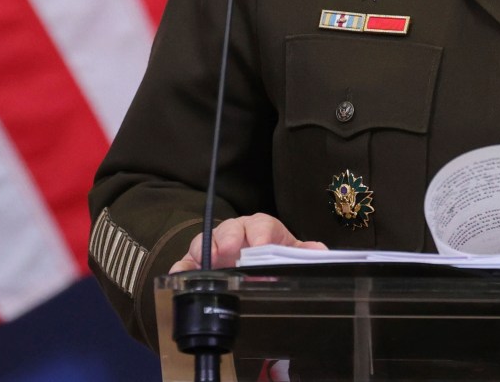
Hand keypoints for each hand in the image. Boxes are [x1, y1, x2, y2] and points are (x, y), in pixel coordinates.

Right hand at [169, 213, 326, 271]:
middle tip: (230, 250)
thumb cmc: (269, 256)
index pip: (261, 225)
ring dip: (205, 249)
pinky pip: (186, 263)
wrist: (252, 266)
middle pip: (230, 228)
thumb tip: (320, 253)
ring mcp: (213, 247)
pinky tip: (179, 276)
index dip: (261, 234)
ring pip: (205, 241)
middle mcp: (234, 233)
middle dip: (229, 237)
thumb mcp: (288, 253)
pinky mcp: (196, 263)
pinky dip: (182, 268)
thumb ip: (302, 253)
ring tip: (207, 260)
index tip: (262, 245)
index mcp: (260, 228)